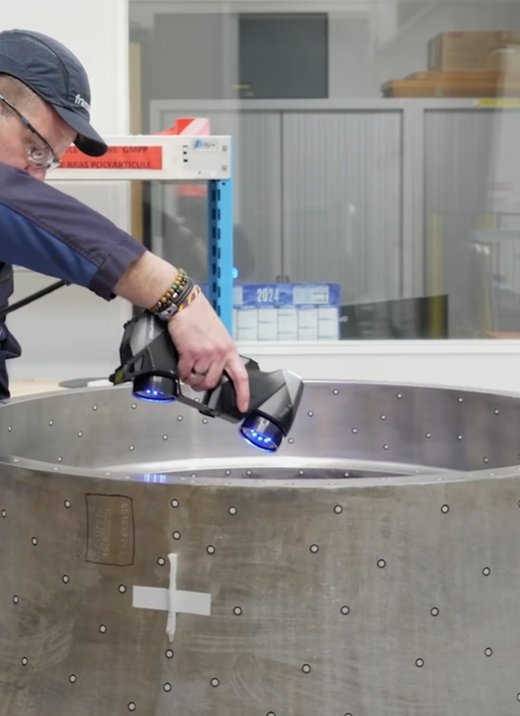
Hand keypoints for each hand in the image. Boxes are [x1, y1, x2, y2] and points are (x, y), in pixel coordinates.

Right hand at [166, 291, 249, 412]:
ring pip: (198, 379)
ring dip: (191, 378)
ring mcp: (205, 354)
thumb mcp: (219, 335)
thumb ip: (220, 353)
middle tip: (196, 381)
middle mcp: (220, 353)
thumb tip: (216, 370)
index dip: (243, 394)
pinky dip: (181, 372)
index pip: (241, 377)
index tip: (242, 406)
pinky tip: (181, 365)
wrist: (186, 305)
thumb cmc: (200, 317)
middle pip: (212, 382)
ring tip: (188, 370)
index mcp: (229, 350)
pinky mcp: (190, 353)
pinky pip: (185, 373)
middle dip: (202, 385)